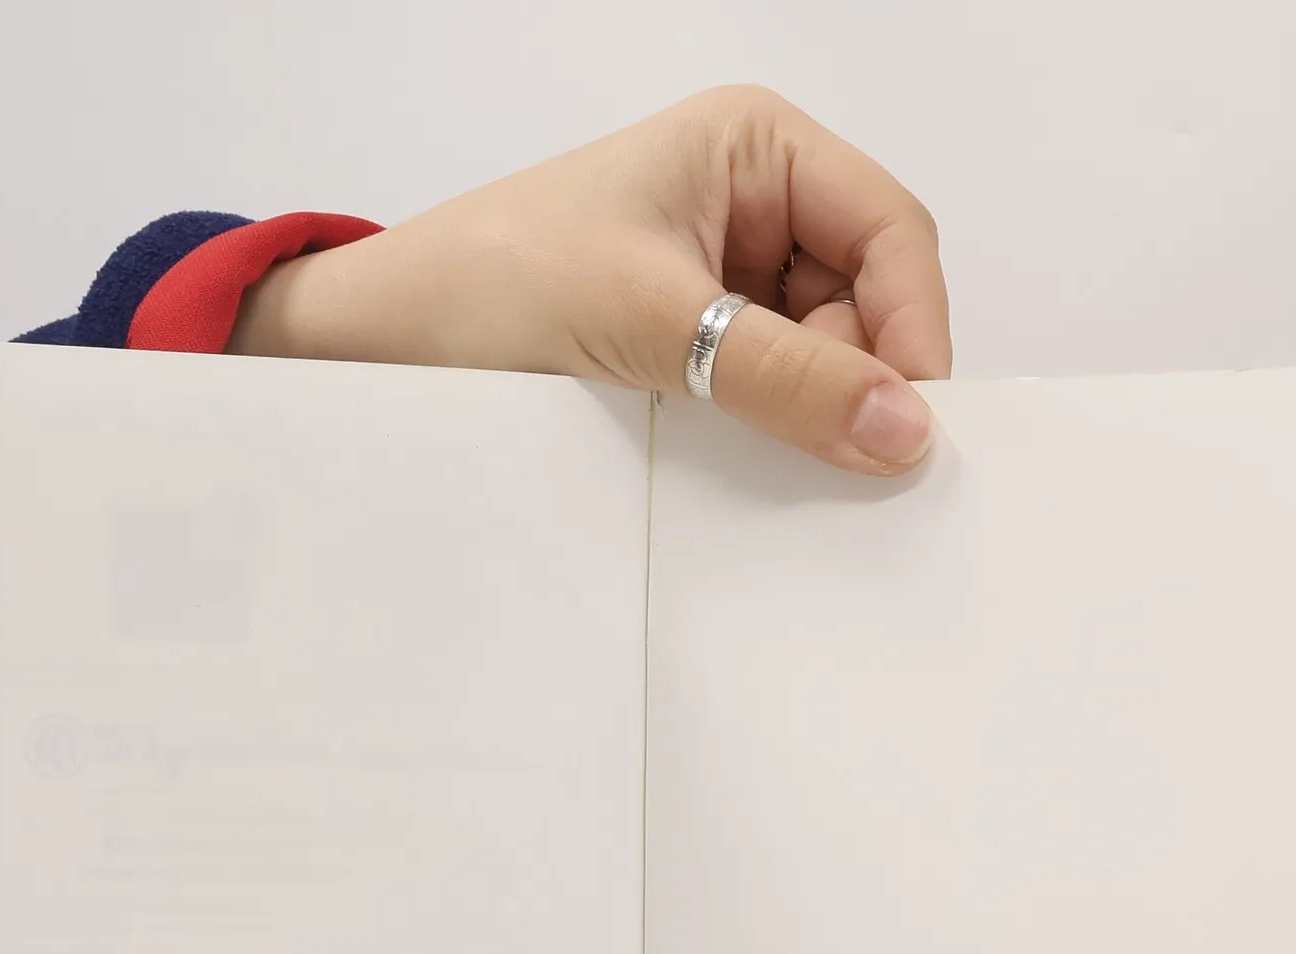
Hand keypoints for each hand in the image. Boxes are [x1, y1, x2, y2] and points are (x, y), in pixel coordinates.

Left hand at [231, 86, 950, 475]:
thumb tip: (904, 430)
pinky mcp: (691, 343)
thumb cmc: (492, 285)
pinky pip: (767, 390)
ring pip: (821, 356)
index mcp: (754, 147)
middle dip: (857, 379)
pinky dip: (769, 431)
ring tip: (758, 457)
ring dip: (807, 413)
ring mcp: (723, 277)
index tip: (912, 424)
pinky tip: (737, 459)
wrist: (381, 345)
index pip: (890, 232)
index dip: (914, 327)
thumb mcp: (653, 324)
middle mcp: (751, 203)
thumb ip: (786, 379)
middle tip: (842, 464)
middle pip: (867, 299)